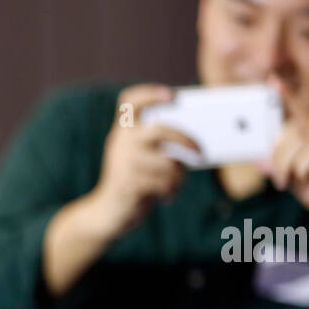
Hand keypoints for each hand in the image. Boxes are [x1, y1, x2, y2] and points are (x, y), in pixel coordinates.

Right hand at [90, 84, 201, 237]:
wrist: (107, 214)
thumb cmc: (133, 181)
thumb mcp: (141, 158)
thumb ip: (158, 145)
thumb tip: (194, 142)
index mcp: (122, 130)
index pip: (129, 102)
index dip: (149, 94)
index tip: (171, 95)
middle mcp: (119, 142)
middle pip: (160, 130)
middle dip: (185, 140)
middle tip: (200, 150)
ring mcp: (121, 163)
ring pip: (167, 163)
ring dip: (178, 176)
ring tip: (175, 184)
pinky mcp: (127, 185)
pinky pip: (163, 184)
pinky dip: (171, 191)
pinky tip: (166, 196)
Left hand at [263, 80, 308, 258]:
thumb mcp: (296, 183)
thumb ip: (279, 169)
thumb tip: (258, 159)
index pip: (303, 111)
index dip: (287, 95)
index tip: (272, 80)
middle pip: (292, 128)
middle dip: (277, 155)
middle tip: (280, 179)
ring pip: (298, 141)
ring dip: (287, 167)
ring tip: (293, 183)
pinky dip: (303, 173)